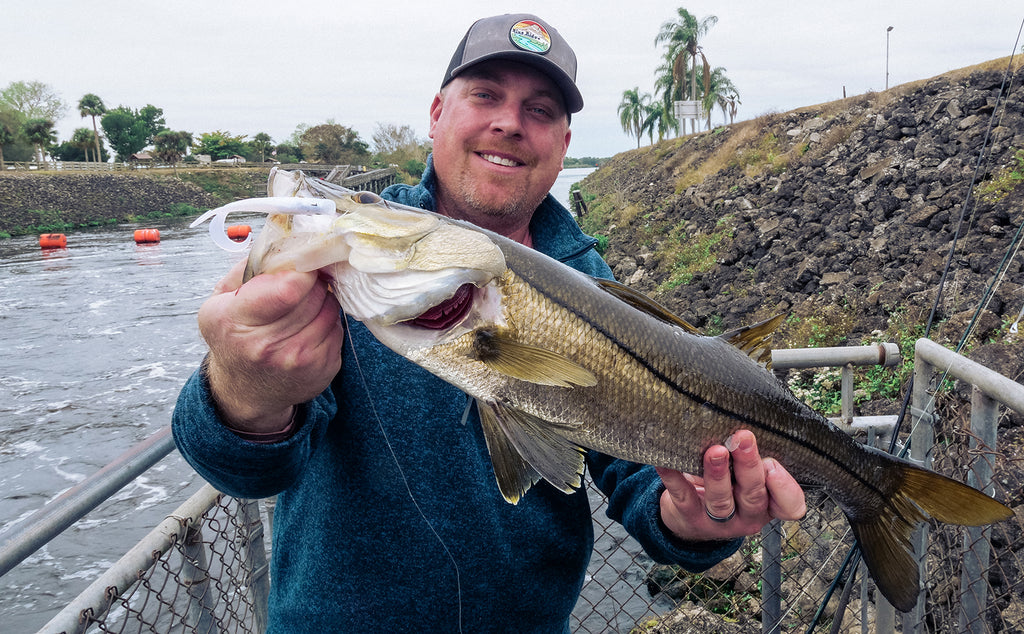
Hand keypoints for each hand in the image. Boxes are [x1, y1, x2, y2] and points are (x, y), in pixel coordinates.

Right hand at [198, 259, 343, 432]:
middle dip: (312, 281)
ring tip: (303, 304)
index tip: (300, 264)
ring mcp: (298, 361)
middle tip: (302, 282)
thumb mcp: (220, 300)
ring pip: (330, 308)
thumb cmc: (233, 336)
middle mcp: (266, 346)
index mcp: (235, 321)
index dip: (302, 269)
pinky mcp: (323, 369)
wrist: (246, 390)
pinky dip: (328, 320)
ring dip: (322, 300)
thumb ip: (247, 267)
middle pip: (314, 294)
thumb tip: (287, 241)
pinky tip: (310, 325)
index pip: (290, 287)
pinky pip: (338, 328)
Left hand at [656, 430, 805, 540]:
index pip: (790, 506)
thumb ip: (752, 460)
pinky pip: (682, 495)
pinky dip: (675, 477)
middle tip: (743, 438)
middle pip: (753, 495)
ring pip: (720, 500)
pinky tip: (668, 461)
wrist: (689, 519)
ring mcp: (717, 521)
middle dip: (748, 466)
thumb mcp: (746, 479)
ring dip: (718, 474)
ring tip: (714, 451)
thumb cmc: (727, 488)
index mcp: (768, 505)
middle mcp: (747, 516)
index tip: (772, 463)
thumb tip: (746, 423)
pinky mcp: (689, 516)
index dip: (785, 488)